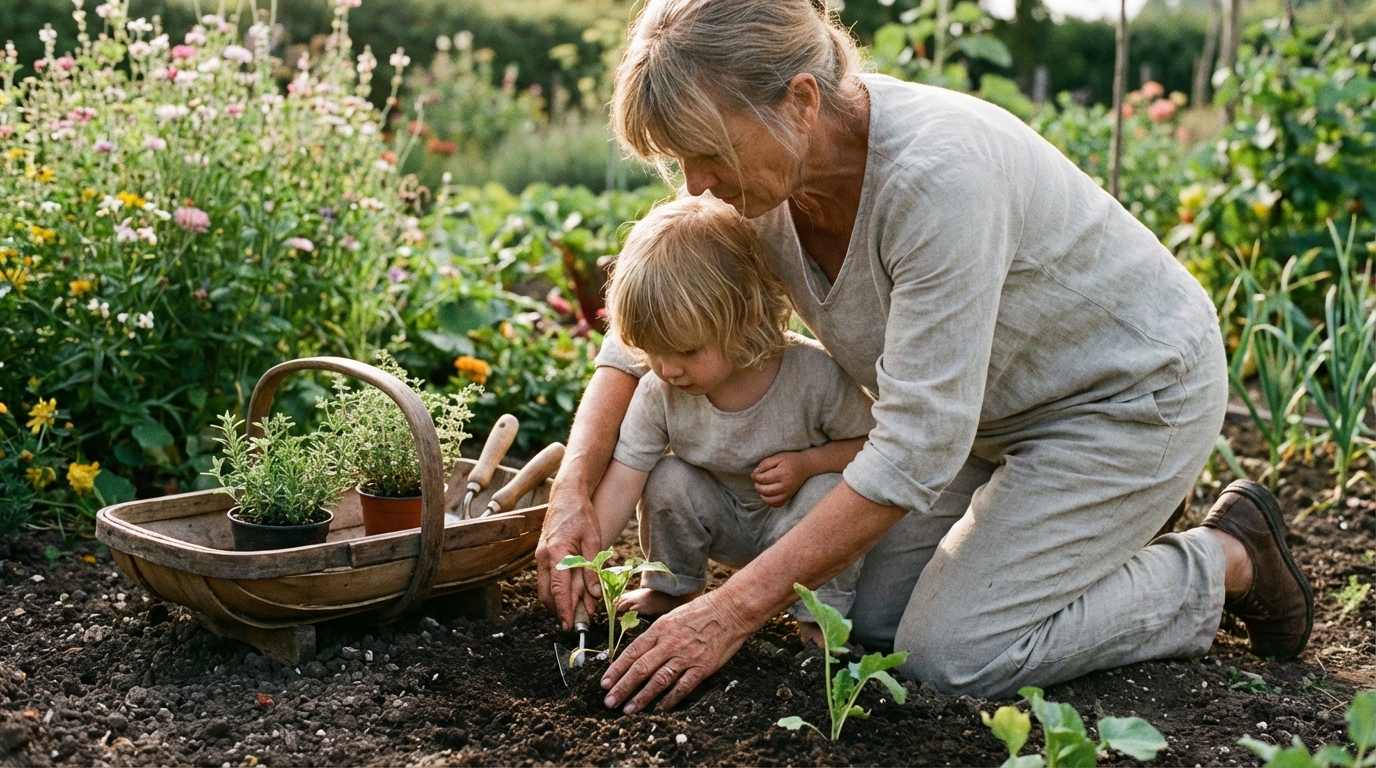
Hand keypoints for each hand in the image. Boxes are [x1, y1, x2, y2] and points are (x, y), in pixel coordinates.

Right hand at [535, 483, 602, 630]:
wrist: (566, 495)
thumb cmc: (582, 515)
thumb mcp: (593, 541)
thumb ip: (592, 569)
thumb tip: (594, 595)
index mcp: (557, 552)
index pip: (559, 590)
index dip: (565, 611)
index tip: (570, 627)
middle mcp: (543, 557)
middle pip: (547, 595)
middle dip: (561, 611)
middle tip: (580, 621)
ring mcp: (539, 557)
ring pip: (545, 590)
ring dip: (560, 602)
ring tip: (581, 608)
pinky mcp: (541, 556)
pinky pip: (547, 580)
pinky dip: (558, 590)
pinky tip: (575, 592)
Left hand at [600, 588, 755, 713]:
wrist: (731, 609)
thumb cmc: (701, 611)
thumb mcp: (672, 616)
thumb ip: (656, 635)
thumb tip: (638, 652)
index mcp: (660, 629)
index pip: (632, 652)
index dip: (617, 669)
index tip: (605, 683)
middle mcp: (670, 643)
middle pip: (640, 668)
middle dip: (622, 687)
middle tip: (610, 702)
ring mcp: (687, 656)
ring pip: (659, 680)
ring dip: (642, 697)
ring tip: (629, 709)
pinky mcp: (703, 666)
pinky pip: (683, 686)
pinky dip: (670, 698)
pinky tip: (660, 708)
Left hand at [751, 452, 809, 507]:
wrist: (806, 466)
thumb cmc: (790, 460)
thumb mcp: (778, 456)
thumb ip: (766, 463)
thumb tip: (755, 473)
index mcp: (783, 473)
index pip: (764, 479)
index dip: (755, 477)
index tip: (754, 474)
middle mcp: (786, 485)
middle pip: (765, 490)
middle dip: (757, 486)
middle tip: (757, 481)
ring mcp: (788, 493)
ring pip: (770, 500)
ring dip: (762, 494)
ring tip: (762, 487)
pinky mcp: (789, 497)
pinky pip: (776, 504)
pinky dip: (769, 501)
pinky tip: (768, 494)